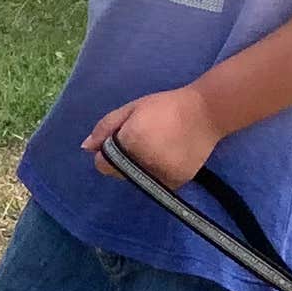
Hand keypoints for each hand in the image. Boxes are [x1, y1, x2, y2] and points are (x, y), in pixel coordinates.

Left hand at [86, 85, 224, 191]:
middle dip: (123, 160)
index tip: (121, 139)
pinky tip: (168, 155)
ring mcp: (160, 176)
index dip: (107, 152)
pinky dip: (156, 174)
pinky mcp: (175, 182)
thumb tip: (86, 148)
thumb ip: (105, 128)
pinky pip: (155, 184)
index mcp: (129, 144)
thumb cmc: (165, 106)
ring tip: (158, 146)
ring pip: (137, 180)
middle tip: (143, 140)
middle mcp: (142, 164)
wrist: (206, 112)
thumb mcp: (131, 109)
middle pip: (118, 174)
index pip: (102, 165)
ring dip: (140, 168)